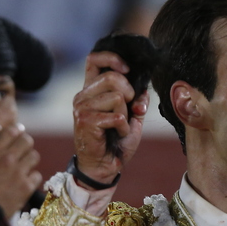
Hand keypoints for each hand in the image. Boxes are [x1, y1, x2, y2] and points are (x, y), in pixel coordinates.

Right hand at [0, 123, 41, 216]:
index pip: (12, 131)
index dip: (15, 131)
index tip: (16, 134)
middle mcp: (7, 160)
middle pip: (27, 140)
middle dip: (24, 144)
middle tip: (21, 149)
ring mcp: (18, 173)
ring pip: (34, 156)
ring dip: (29, 160)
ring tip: (23, 166)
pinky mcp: (26, 187)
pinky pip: (37, 175)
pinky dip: (31, 178)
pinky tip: (24, 182)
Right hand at [73, 51, 148, 182]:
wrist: (104, 167)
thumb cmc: (115, 142)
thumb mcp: (131, 118)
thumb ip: (137, 101)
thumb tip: (144, 89)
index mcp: (91, 91)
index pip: (94, 60)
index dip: (111, 58)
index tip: (127, 69)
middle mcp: (83, 96)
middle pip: (112, 77)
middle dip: (129, 92)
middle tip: (128, 110)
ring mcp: (82, 108)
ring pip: (117, 96)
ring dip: (125, 114)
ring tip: (119, 126)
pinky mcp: (87, 121)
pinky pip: (117, 116)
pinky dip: (123, 127)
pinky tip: (117, 134)